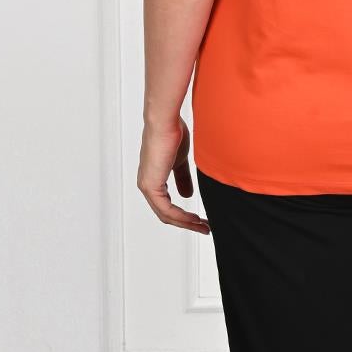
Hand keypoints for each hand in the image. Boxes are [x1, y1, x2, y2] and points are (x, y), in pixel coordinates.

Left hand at [137, 115, 210, 232]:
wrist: (166, 123)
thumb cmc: (172, 134)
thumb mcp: (180, 161)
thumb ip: (182, 178)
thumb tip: (186, 195)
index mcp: (152, 179)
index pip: (167, 206)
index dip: (184, 216)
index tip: (200, 220)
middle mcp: (147, 185)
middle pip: (166, 215)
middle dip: (187, 223)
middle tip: (204, 228)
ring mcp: (147, 187)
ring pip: (166, 215)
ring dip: (186, 223)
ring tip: (202, 226)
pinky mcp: (151, 186)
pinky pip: (166, 209)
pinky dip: (181, 216)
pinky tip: (194, 219)